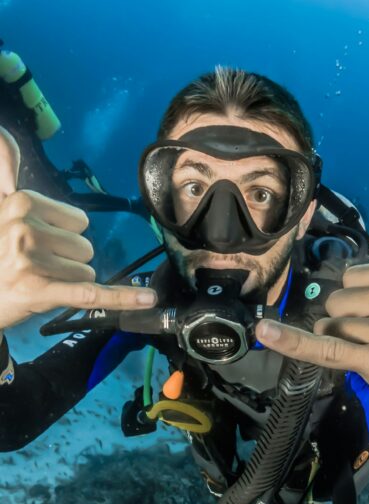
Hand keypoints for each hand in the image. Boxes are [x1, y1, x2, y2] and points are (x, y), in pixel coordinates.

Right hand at [0, 127, 156, 332]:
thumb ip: (5, 169)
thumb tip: (5, 134)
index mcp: (23, 204)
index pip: (80, 221)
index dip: (65, 237)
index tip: (39, 243)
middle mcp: (25, 229)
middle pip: (85, 248)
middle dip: (68, 261)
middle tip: (37, 267)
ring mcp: (32, 261)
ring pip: (87, 272)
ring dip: (69, 282)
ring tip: (38, 281)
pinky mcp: (40, 292)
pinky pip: (92, 294)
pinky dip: (122, 298)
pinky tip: (147, 299)